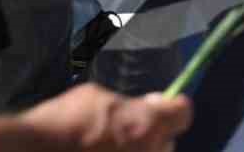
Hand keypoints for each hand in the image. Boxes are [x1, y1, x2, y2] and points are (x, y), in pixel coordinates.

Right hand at [21, 83, 191, 150]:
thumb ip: (124, 105)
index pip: (182, 113)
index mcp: (149, 125)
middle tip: (125, 132)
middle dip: (151, 136)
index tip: (158, 105)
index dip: (171, 107)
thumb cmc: (61, 124)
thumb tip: (138, 108)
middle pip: (166, 143)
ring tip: (105, 149)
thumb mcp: (95, 97)